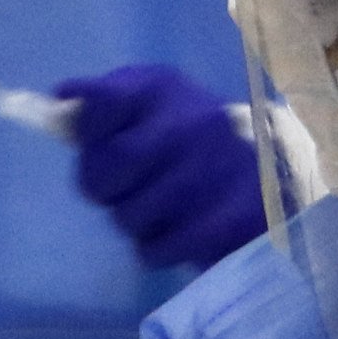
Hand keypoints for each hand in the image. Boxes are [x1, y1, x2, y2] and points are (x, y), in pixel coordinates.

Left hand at [57, 64, 267, 270]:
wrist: (274, 175)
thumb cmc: (193, 137)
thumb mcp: (156, 104)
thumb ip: (108, 100)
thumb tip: (63, 96)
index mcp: (165, 88)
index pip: (101, 103)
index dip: (89, 132)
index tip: (99, 142)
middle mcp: (190, 123)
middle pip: (107, 168)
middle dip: (103, 188)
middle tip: (123, 188)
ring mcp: (209, 173)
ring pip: (127, 216)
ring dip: (133, 221)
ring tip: (160, 208)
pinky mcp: (224, 223)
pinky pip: (154, 250)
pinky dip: (156, 249)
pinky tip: (177, 231)